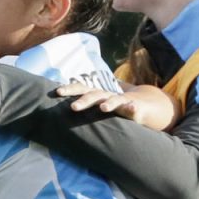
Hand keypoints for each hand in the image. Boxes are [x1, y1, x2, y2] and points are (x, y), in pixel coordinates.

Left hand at [62, 82, 180, 130]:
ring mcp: (121, 100)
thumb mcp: (96, 104)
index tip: (57, 92)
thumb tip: (56, 110)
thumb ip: (81, 104)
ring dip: (109, 104)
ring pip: (114, 101)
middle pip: (94, 95)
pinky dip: (133, 108)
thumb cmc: (112, 105)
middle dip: (84, 100)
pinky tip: (133, 109)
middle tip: (73, 107)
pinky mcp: (135, 107)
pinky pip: (134, 108)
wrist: (141, 103)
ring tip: (104, 108)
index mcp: (96, 94)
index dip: (70, 89)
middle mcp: (107, 95)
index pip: (81, 88)